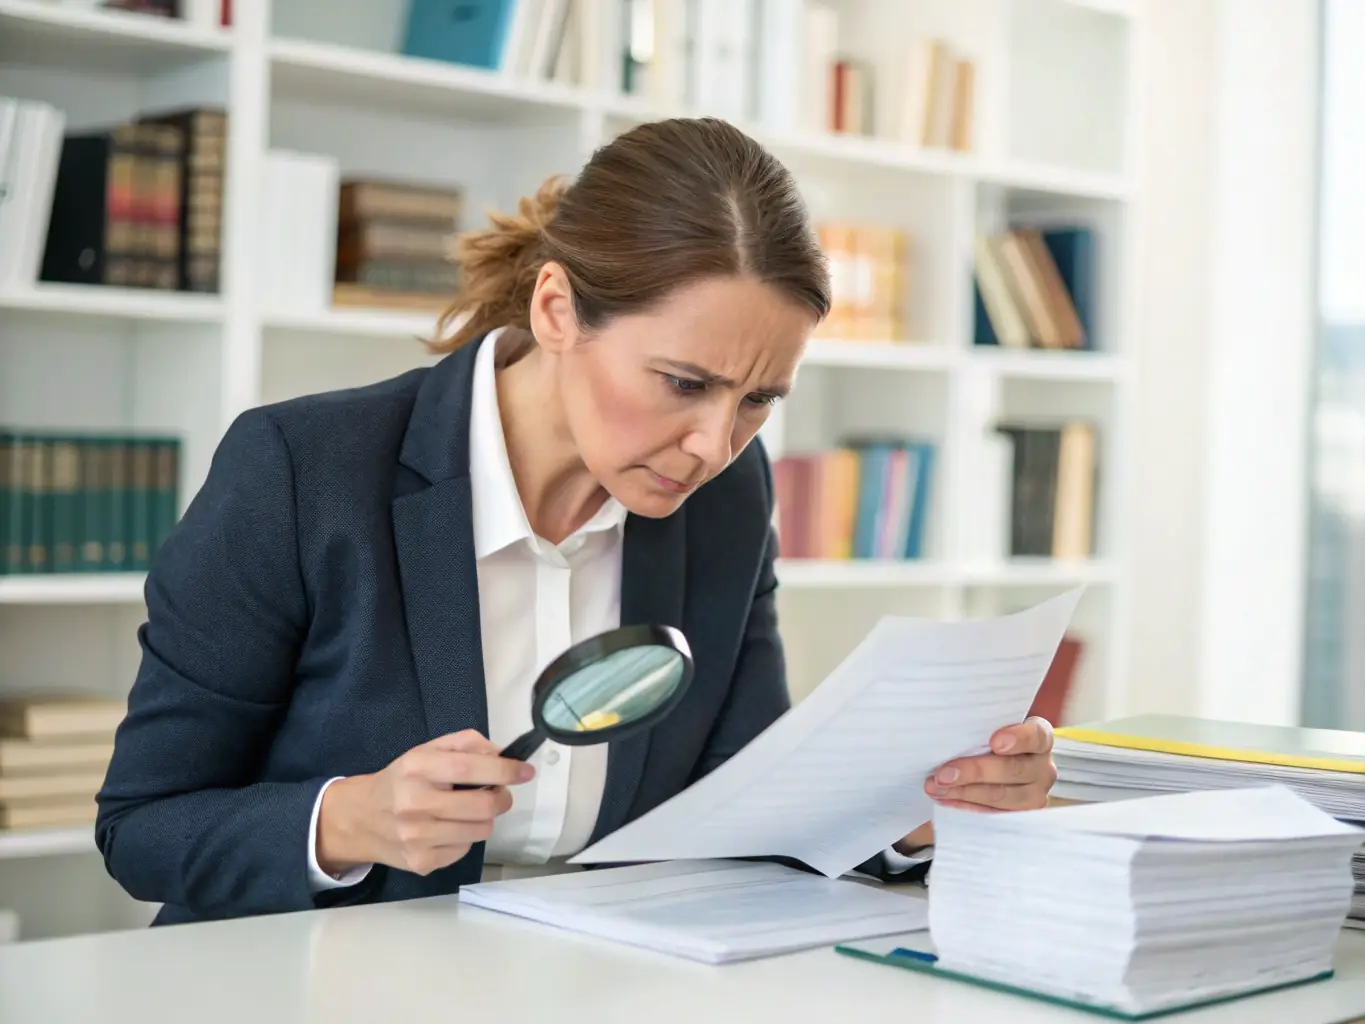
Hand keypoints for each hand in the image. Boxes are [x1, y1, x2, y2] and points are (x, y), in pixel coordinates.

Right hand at [316, 729, 533, 876]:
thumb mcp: (426, 750)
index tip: (525, 771)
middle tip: (497, 794)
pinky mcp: (421, 862)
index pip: (471, 769)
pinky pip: (465, 849)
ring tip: (466, 811)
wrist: (360, 819)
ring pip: (480, 831)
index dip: (505, 771)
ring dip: (484, 819)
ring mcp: (417, 838)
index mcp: (417, 769)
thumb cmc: (402, 780)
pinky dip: (465, 837)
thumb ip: (466, 744)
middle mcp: (415, 804)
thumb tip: (502, 755)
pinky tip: (447, 829)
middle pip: (483, 807)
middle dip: (501, 799)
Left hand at [925, 716, 1057, 812]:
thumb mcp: (991, 728)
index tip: (995, 742)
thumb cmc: (991, 739)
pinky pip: (992, 813)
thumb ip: (981, 727)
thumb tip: (946, 729)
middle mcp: (1043, 768)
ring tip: (936, 787)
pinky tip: (944, 798)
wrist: (1000, 766)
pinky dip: (964, 805)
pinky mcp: (1021, 816)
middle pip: (1013, 770)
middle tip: (943, 774)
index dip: (1018, 739)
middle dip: (974, 771)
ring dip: (964, 792)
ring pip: (1000, 795)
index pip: (1036, 736)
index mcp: (1040, 739)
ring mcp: (1035, 795)